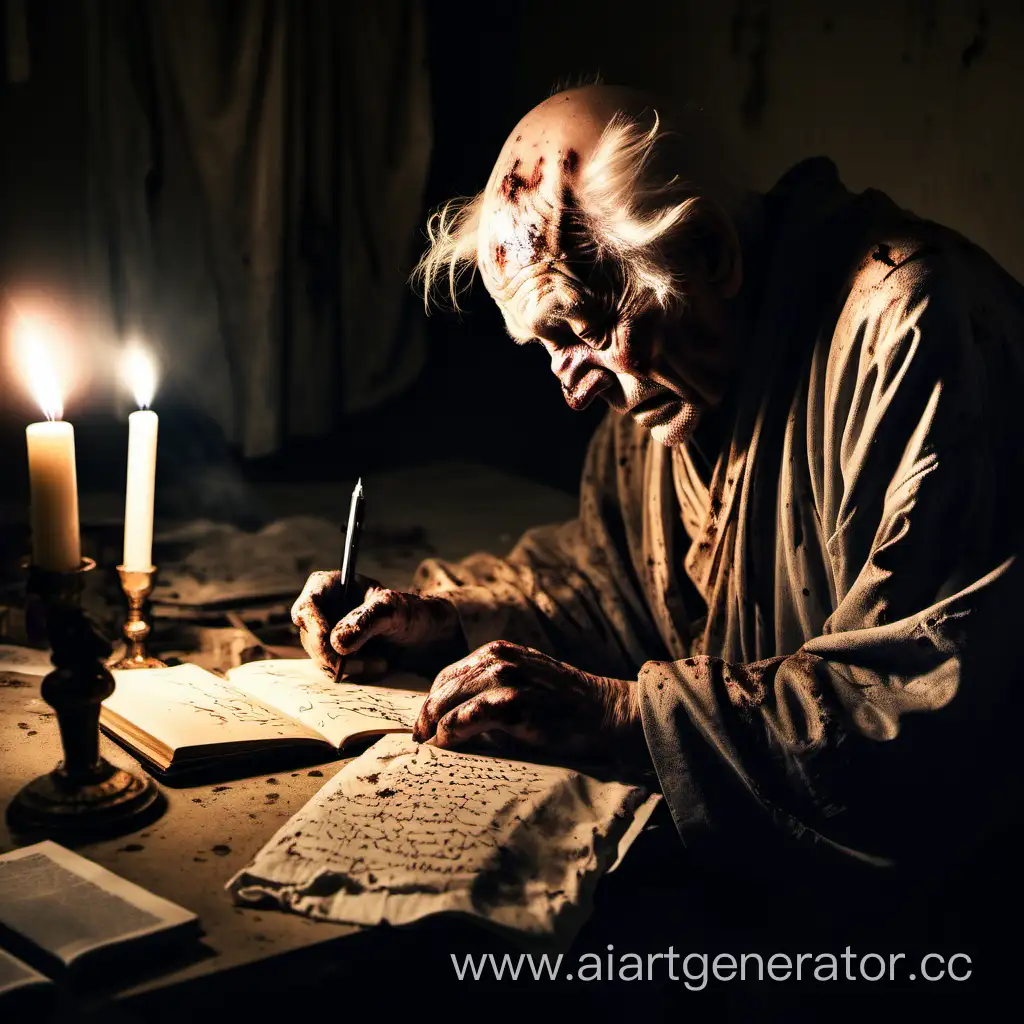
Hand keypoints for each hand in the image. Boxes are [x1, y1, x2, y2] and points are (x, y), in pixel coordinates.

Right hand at [291, 571, 464, 676]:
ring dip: (347, 667)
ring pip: (320, 658)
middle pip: (309, 638)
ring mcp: (329, 634)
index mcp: (331, 586)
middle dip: (332, 654)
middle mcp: (324, 610)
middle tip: (354, 662)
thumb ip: (367, 620)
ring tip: (381, 662)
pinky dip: (353, 673)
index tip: (330, 645)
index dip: (313, 626)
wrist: (429, 636)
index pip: (307, 606)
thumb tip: (336, 642)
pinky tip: (378, 666)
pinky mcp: (338, 655)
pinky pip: (333, 671)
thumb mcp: (395, 609)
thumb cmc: (413, 612)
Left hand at [413, 640, 643, 760]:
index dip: (432, 702)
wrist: (603, 711)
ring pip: (447, 703)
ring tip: (431, 746)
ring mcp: (505, 681)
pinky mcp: (513, 706)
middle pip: (442, 689)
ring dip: (434, 727)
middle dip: (426, 717)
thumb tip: (451, 719)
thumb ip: (490, 690)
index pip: (447, 675)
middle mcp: (497, 660)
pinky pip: (466, 719)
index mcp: (497, 652)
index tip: (425, 725)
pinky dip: (450, 734)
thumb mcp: (523, 681)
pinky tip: (446, 744)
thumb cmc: (563, 704)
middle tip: (420, 740)